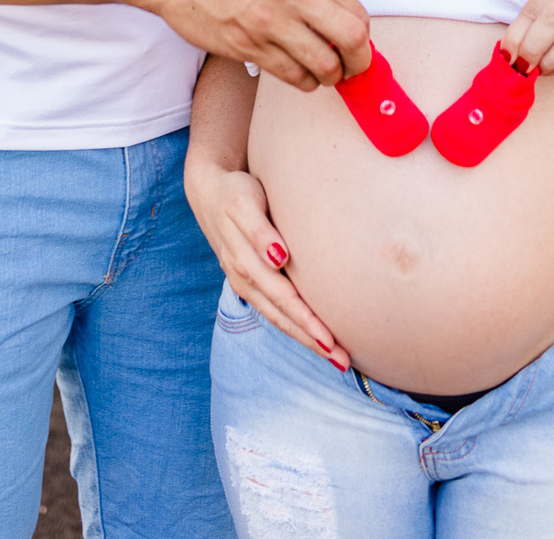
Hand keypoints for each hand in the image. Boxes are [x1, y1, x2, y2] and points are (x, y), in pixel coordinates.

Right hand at [142, 0, 370, 90]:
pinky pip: (291, 76)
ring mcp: (269, 23)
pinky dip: (302, 81)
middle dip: (358, 63)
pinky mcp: (247, 47)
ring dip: (329, 77)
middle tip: (352, 69)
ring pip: (323, 66)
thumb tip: (340, 15)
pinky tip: (298, 74)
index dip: (363, 37)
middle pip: (351, 41)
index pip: (356, 12)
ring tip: (322, 72)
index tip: (358, 46)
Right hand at [185, 158, 350, 369]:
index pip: (284, 300)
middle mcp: (245, 279)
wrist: (210, 192)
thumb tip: (278, 258)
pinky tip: (309, 334)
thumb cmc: (236, 193)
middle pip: (283, 317)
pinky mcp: (249, 282)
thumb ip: (260, 230)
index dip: (307, 322)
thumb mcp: (244, 204)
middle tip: (343, 361)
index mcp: (246, 263)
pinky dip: (292, 326)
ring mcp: (245, 284)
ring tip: (334, 356)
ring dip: (305, 339)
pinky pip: (273, 310)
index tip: (330, 341)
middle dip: (312, 340)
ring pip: (278, 318)